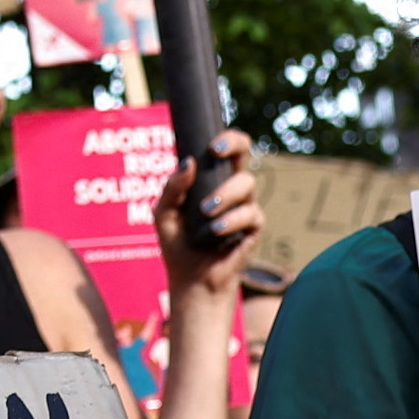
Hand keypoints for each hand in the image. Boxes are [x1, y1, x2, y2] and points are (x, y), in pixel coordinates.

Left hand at [158, 131, 257, 302]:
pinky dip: (231, 220)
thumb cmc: (177, 244)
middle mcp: (231, 188)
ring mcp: (245, 206)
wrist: (190, 280)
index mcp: (210, 180)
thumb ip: (172, 188)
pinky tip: (216, 230)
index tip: (211, 144)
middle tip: (214, 152)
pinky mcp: (254, 228)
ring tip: (206, 211)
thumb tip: (188, 162)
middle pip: (245, 152)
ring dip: (224, 194)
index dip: (225, 138)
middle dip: (233, 144)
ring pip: (246, 183)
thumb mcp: (164, 214)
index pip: (224, 149)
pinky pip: (250, 214)